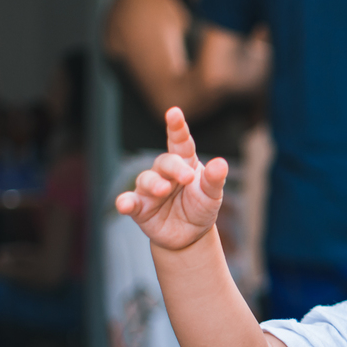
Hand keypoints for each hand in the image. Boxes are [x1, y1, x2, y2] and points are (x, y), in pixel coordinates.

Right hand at [115, 107, 227, 250]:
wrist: (190, 234)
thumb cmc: (200, 206)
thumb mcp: (211, 194)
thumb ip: (214, 179)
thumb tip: (221, 163)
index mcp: (184, 163)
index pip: (180, 142)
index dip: (177, 127)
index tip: (174, 112)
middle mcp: (164, 172)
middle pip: (165, 162)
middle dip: (174, 168)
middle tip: (187, 177)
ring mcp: (149, 188)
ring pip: (146, 180)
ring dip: (154, 184)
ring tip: (163, 190)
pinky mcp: (139, 207)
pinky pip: (129, 201)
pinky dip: (125, 202)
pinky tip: (124, 204)